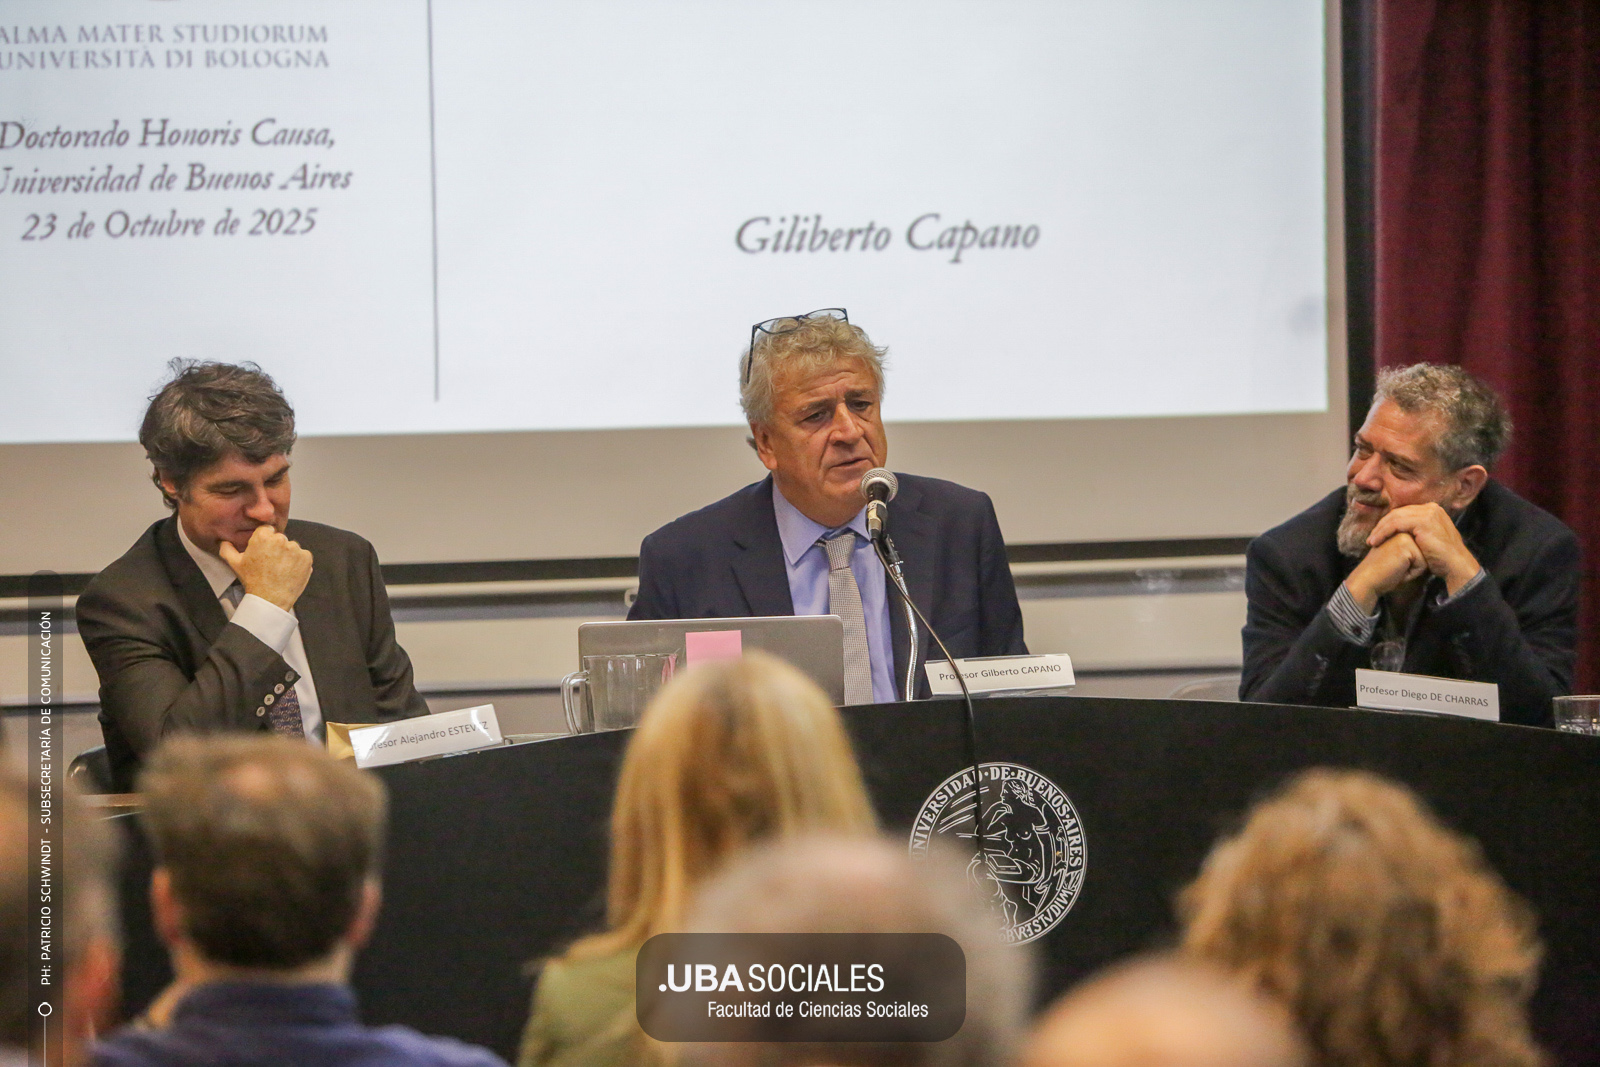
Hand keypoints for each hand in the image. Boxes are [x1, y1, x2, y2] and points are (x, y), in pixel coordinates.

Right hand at [218, 525, 312, 611]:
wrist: (270, 599)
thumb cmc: (252, 580)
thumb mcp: (235, 564)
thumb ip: (227, 549)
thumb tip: (224, 541)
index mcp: (263, 537)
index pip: (267, 530)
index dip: (265, 540)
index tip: (264, 551)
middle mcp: (280, 539)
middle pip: (280, 538)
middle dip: (276, 547)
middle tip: (271, 562)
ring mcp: (295, 548)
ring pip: (292, 547)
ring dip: (288, 555)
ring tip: (281, 569)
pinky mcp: (307, 557)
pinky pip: (303, 555)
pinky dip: (299, 562)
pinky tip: (290, 572)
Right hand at [1344, 531, 1426, 613]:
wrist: (1366, 580)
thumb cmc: (1381, 572)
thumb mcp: (1397, 556)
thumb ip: (1410, 549)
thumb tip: (1428, 552)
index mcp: (1400, 531)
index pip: (1421, 550)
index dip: (1411, 563)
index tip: (1392, 563)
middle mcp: (1402, 530)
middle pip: (1425, 553)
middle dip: (1413, 565)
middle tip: (1393, 566)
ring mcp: (1404, 537)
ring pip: (1425, 558)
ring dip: (1413, 569)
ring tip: (1396, 568)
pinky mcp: (1407, 547)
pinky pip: (1423, 565)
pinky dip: (1412, 573)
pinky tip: (1398, 571)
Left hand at [1366, 502, 1481, 593]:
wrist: (1455, 564)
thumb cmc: (1442, 557)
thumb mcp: (1429, 538)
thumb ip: (1418, 530)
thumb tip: (1403, 531)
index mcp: (1433, 510)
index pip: (1404, 512)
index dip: (1389, 522)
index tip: (1378, 534)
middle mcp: (1431, 508)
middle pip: (1398, 512)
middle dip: (1382, 525)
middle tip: (1371, 538)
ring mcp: (1428, 513)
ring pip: (1394, 517)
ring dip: (1380, 530)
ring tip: (1371, 541)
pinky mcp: (1422, 521)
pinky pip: (1395, 524)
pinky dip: (1383, 533)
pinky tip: (1376, 542)